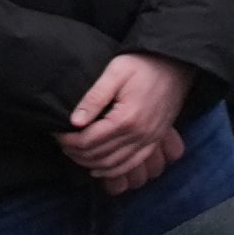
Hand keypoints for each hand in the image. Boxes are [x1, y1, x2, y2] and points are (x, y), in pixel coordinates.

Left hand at [65, 50, 192, 190]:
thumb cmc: (143, 64)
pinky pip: (132, 164)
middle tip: (63, 142)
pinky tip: (99, 168)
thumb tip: (74, 122)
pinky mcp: (155, 140)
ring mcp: (149, 139)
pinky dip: (113, 171)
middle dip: (75, 152)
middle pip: (97, 156)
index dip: (67, 140)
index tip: (57, 133)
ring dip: (90, 163)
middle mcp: (139, 133)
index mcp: (126, 118)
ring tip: (76, 152)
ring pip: (112, 165)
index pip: (88, 141)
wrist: (176, 63)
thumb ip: (94, 97)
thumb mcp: (116, 71)